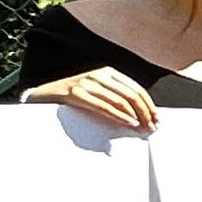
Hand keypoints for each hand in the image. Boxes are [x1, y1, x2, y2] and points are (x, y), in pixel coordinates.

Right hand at [31, 66, 157, 132]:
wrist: (43, 95)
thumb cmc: (75, 97)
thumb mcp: (98, 92)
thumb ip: (116, 97)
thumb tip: (141, 114)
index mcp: (108, 72)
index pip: (136, 89)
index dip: (149, 105)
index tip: (157, 118)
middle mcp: (100, 75)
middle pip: (131, 95)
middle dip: (146, 112)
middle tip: (153, 127)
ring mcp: (88, 83)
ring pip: (121, 101)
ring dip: (136, 117)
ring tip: (143, 128)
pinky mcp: (77, 94)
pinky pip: (105, 107)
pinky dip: (120, 116)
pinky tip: (129, 123)